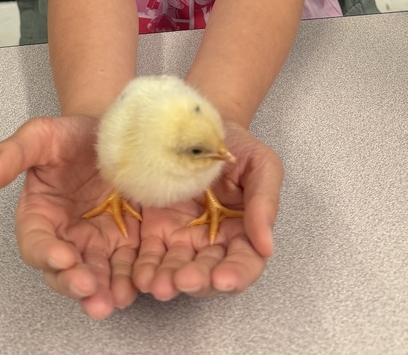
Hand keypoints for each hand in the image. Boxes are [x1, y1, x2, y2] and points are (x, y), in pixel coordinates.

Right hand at [0, 116, 139, 319]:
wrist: (107, 130)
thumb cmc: (68, 136)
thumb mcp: (39, 135)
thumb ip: (12, 154)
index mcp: (39, 216)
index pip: (36, 243)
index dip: (46, 254)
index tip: (62, 257)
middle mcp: (65, 237)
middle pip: (64, 271)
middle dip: (75, 284)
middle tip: (90, 290)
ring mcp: (95, 242)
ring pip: (96, 276)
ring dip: (103, 292)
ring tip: (114, 299)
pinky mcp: (123, 241)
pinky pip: (126, 266)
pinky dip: (130, 279)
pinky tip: (138, 285)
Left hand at [132, 122, 282, 300]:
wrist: (199, 123)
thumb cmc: (236, 145)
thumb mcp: (261, 165)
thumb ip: (265, 202)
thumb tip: (267, 246)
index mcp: (244, 231)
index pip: (245, 262)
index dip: (237, 274)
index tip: (223, 278)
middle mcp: (214, 242)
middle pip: (209, 273)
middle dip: (198, 281)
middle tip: (185, 280)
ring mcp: (184, 239)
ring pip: (178, 271)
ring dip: (169, 281)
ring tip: (159, 284)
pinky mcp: (156, 231)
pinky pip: (151, 255)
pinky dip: (146, 269)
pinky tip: (140, 276)